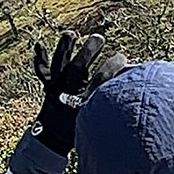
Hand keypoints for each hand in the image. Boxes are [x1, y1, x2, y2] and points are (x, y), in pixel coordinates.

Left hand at [30, 32, 130, 155]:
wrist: (53, 139)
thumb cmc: (84, 128)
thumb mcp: (101, 118)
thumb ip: (115, 101)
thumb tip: (136, 81)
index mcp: (84, 102)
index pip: (100, 79)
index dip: (112, 67)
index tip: (123, 57)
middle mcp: (67, 93)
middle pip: (76, 68)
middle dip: (88, 51)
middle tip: (99, 37)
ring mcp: (55, 89)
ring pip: (58, 65)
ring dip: (64, 48)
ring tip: (71, 33)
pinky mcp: (47, 87)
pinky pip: (41, 71)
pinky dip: (39, 58)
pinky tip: (38, 44)